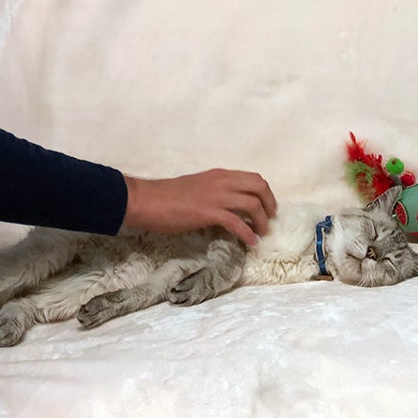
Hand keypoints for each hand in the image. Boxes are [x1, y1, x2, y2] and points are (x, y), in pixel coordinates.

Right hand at [121, 169, 276, 245]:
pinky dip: (248, 234)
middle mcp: (222, 182)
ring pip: (253, 204)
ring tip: (261, 233)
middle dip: (269, 204)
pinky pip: (238, 223)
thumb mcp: (199, 187)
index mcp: (220, 175)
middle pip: (259, 187)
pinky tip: (251, 242)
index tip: (267, 207)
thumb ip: (216, 192)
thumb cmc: (168, 196)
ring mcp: (216, 196)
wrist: (147, 200)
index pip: (254, 178)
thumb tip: (229, 206)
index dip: (265, 193)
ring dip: (262, 221)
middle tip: (270, 219)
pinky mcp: (209, 212)